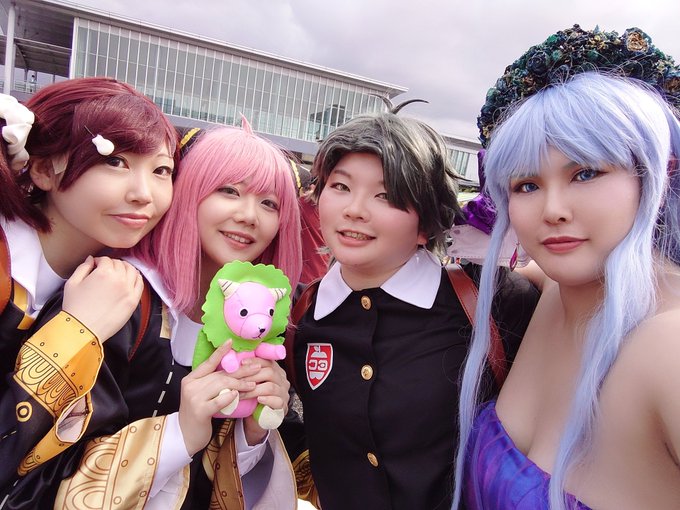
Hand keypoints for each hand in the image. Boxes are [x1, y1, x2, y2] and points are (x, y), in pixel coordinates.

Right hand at [62, 256, 142, 341]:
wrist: (83, 329)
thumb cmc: (75, 307)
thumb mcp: (72, 283)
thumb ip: (83, 267)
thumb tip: (91, 258)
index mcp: (104, 273)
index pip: (106, 260)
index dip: (100, 261)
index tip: (96, 266)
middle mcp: (119, 279)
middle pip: (120, 264)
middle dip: (112, 264)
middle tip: (107, 270)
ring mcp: (129, 290)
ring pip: (132, 270)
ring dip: (125, 268)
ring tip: (119, 272)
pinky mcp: (134, 300)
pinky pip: (140, 283)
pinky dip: (136, 277)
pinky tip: (131, 278)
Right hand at [178, 341, 260, 455]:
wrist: (185, 435)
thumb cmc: (198, 413)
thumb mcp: (202, 394)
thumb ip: (212, 382)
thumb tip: (233, 369)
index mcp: (191, 379)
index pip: (208, 363)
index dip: (220, 352)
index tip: (231, 342)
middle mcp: (191, 386)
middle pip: (220, 374)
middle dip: (240, 371)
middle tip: (256, 367)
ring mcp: (194, 398)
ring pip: (221, 385)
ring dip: (239, 384)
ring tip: (253, 384)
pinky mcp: (199, 411)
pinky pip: (218, 401)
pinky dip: (229, 397)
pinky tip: (237, 394)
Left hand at [241, 359, 290, 444]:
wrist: (259, 418)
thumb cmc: (253, 397)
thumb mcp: (251, 382)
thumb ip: (248, 372)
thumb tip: (233, 361)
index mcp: (275, 371)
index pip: (267, 361)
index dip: (254, 361)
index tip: (241, 362)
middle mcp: (282, 380)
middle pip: (269, 372)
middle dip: (251, 376)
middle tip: (237, 381)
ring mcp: (284, 393)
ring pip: (271, 387)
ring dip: (253, 390)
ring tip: (241, 393)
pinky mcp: (283, 406)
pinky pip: (277, 401)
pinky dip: (267, 400)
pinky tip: (258, 400)